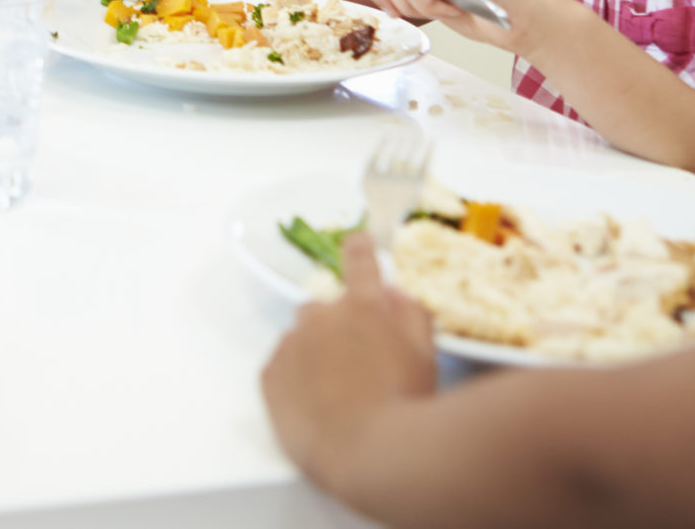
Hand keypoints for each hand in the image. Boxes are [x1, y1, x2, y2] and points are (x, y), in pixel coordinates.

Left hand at [260, 231, 435, 497]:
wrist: (368, 454)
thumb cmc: (405, 406)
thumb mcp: (425, 355)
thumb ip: (411, 314)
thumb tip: (392, 294)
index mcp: (363, 306)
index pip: (359, 261)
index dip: (359, 249)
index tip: (357, 241)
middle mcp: (322, 316)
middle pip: (324, 309)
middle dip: (337, 329)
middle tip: (357, 368)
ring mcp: (291, 344)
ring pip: (300, 339)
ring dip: (314, 354)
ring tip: (336, 395)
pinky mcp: (270, 375)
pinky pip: (280, 367)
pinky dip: (294, 379)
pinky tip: (315, 406)